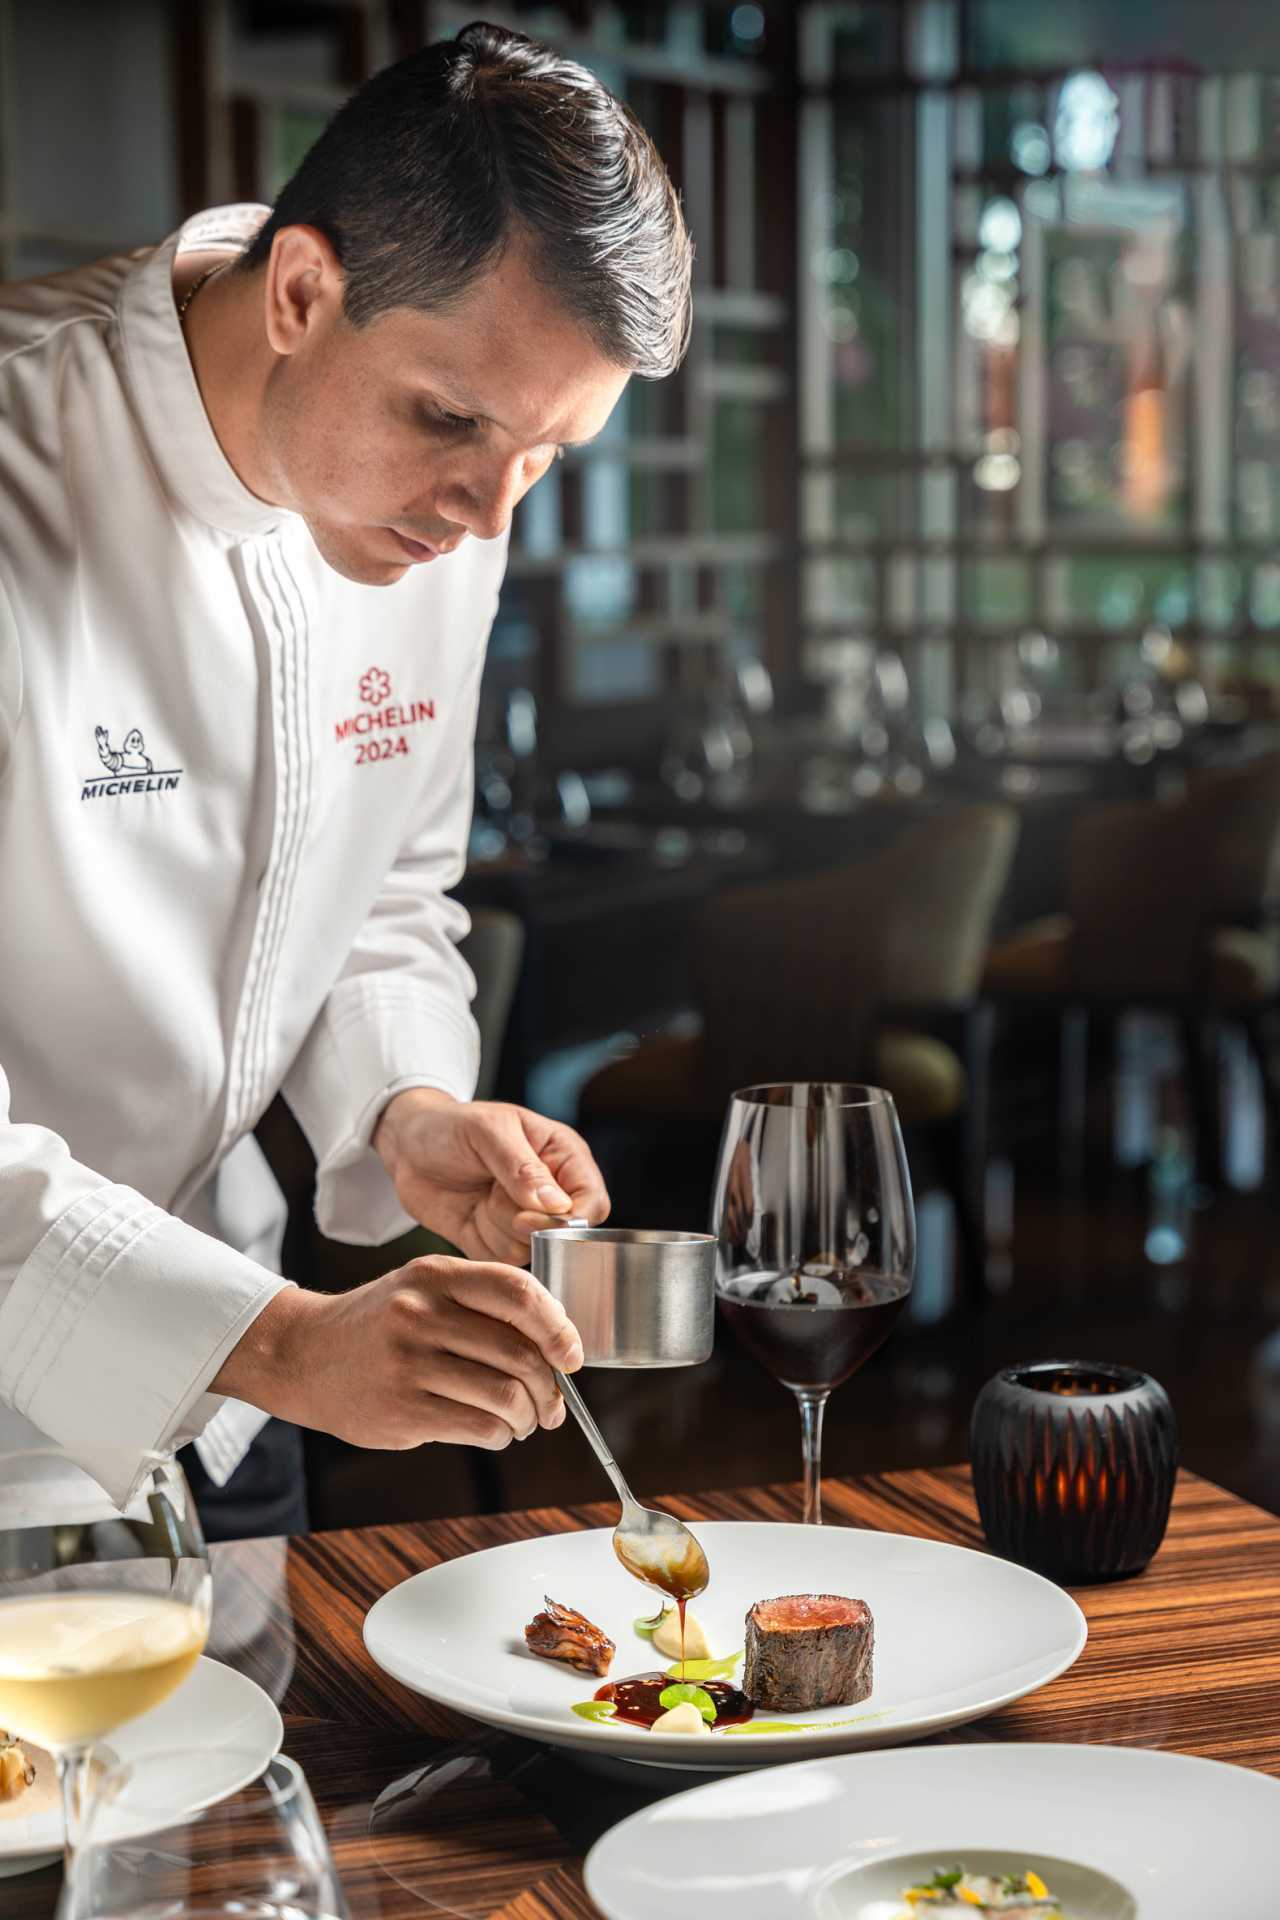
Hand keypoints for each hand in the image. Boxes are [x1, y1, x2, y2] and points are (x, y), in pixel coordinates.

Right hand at [212, 1254, 584, 1450]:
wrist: (303, 1354)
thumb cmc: (380, 1324)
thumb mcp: (423, 1289)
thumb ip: (482, 1304)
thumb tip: (556, 1346)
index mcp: (436, 1274)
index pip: (518, 1291)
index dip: (558, 1326)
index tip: (572, 1354)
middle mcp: (421, 1313)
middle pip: (519, 1353)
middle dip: (549, 1388)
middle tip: (551, 1405)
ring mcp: (408, 1362)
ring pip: (504, 1396)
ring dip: (527, 1417)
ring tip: (522, 1421)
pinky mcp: (400, 1409)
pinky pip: (479, 1427)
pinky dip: (500, 1436)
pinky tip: (495, 1433)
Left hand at [372, 1088, 609, 1262]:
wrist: (407, 1148)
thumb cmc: (451, 1126)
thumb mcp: (487, 1131)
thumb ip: (522, 1167)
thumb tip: (557, 1205)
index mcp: (563, 1156)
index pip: (592, 1202)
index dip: (568, 1218)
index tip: (527, 1215)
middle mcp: (552, 1193)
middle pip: (562, 1235)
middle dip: (522, 1222)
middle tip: (490, 1194)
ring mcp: (526, 1221)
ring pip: (530, 1250)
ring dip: (497, 1228)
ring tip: (479, 1196)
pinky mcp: (498, 1243)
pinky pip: (502, 1262)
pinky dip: (480, 1242)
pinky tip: (469, 1215)